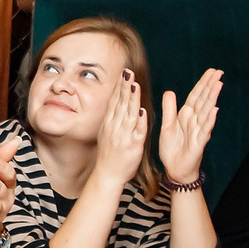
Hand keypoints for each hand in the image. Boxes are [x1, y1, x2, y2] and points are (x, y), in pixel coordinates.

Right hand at [91, 71, 147, 189]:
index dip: (119, 87)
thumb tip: (116, 102)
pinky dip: (139, 121)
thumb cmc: (109, 154)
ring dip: (132, 99)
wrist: (108, 175)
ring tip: (135, 85)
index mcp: (109, 124)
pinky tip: (142, 110)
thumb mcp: (106, 133)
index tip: (124, 73)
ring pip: (129, 114)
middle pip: (121, 104)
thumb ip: (113, 118)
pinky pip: (137, 132)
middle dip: (125, 87)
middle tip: (128, 72)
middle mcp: (115, 128)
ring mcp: (124, 136)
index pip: (115, 101)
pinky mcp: (133, 146)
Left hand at [156, 68, 221, 185]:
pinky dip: (209, 119)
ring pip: (206, 111)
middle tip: (219, 72)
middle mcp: (195, 121)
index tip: (211, 71)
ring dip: (212, 98)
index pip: (196, 96)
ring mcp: (199, 131)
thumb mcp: (167, 126)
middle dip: (211, 86)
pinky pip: (205, 129)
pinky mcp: (199, 143)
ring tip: (218, 85)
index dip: (203, 83)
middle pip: (204, 100)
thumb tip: (170, 91)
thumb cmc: (173, 148)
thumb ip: (169, 109)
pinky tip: (214, 110)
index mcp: (186, 115)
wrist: (175, 169)